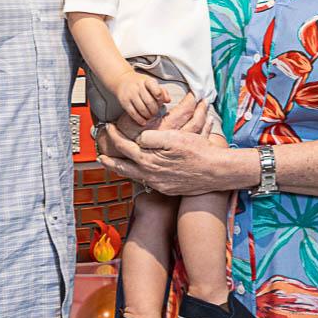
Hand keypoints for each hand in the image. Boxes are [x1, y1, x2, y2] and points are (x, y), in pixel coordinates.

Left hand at [97, 97, 238, 195]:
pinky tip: (141, 171)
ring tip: (115, 165)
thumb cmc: (198, 151)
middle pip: (124, 168)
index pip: (125, 147)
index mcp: (150, 160)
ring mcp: (159, 184)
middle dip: (110, 161)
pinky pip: (147, 181)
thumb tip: (138, 139)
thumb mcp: (174, 137)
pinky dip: (139, 175)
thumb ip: (152, 138)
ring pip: (135, 176)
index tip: (109, 128)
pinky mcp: (167, 189)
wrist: (216, 171)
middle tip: (100, 157)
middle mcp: (151, 175)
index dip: (115, 137)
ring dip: (124, 168)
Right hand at [111, 68, 169, 124]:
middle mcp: (138, 86)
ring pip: (141, 108)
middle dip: (154, 110)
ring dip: (148, 115)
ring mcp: (130, 94)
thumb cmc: (141, 84)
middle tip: (155, 112)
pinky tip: (143, 121)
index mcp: (146, 81)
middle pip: (149, 101)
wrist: (123, 80)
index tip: (161, 101)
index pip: (153, 86)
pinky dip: (139, 119)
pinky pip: (133, 113)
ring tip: (149, 116)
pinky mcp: (124, 101)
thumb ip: (162, 91)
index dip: (159, 94)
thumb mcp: (152, 83)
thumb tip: (168, 100)